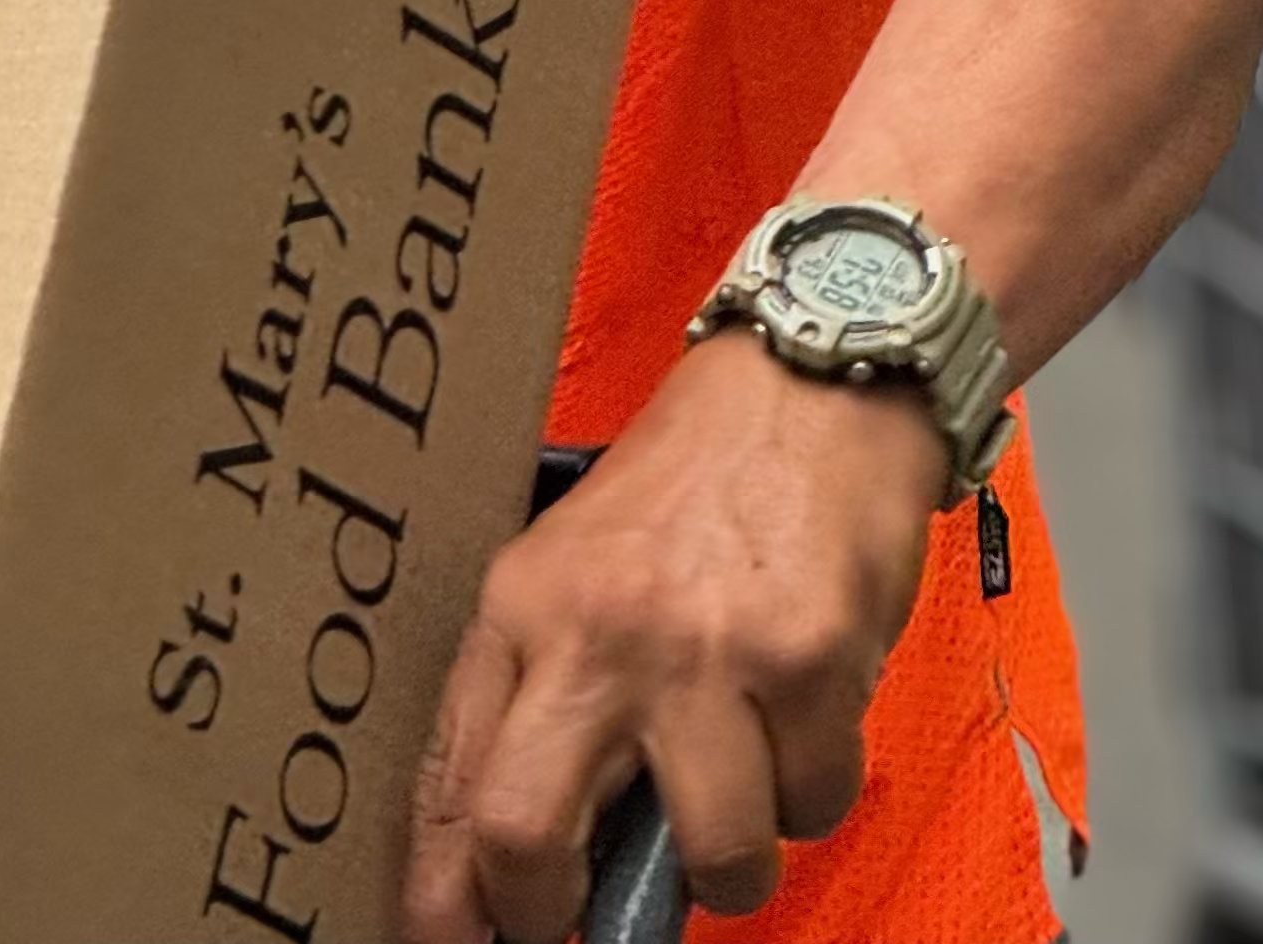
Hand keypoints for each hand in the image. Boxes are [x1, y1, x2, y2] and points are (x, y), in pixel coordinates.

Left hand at [400, 328, 945, 941]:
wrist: (815, 373)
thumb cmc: (699, 478)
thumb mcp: (580, 562)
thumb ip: (550, 689)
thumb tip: (528, 858)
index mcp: (524, 605)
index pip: (450, 786)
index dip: (445, 904)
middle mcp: (599, 630)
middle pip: (524, 838)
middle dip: (555, 919)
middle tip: (593, 926)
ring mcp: (705, 649)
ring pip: (712, 857)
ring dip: (736, 862)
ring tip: (743, 786)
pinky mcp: (807, 658)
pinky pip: (813, 800)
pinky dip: (816, 784)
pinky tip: (808, 710)